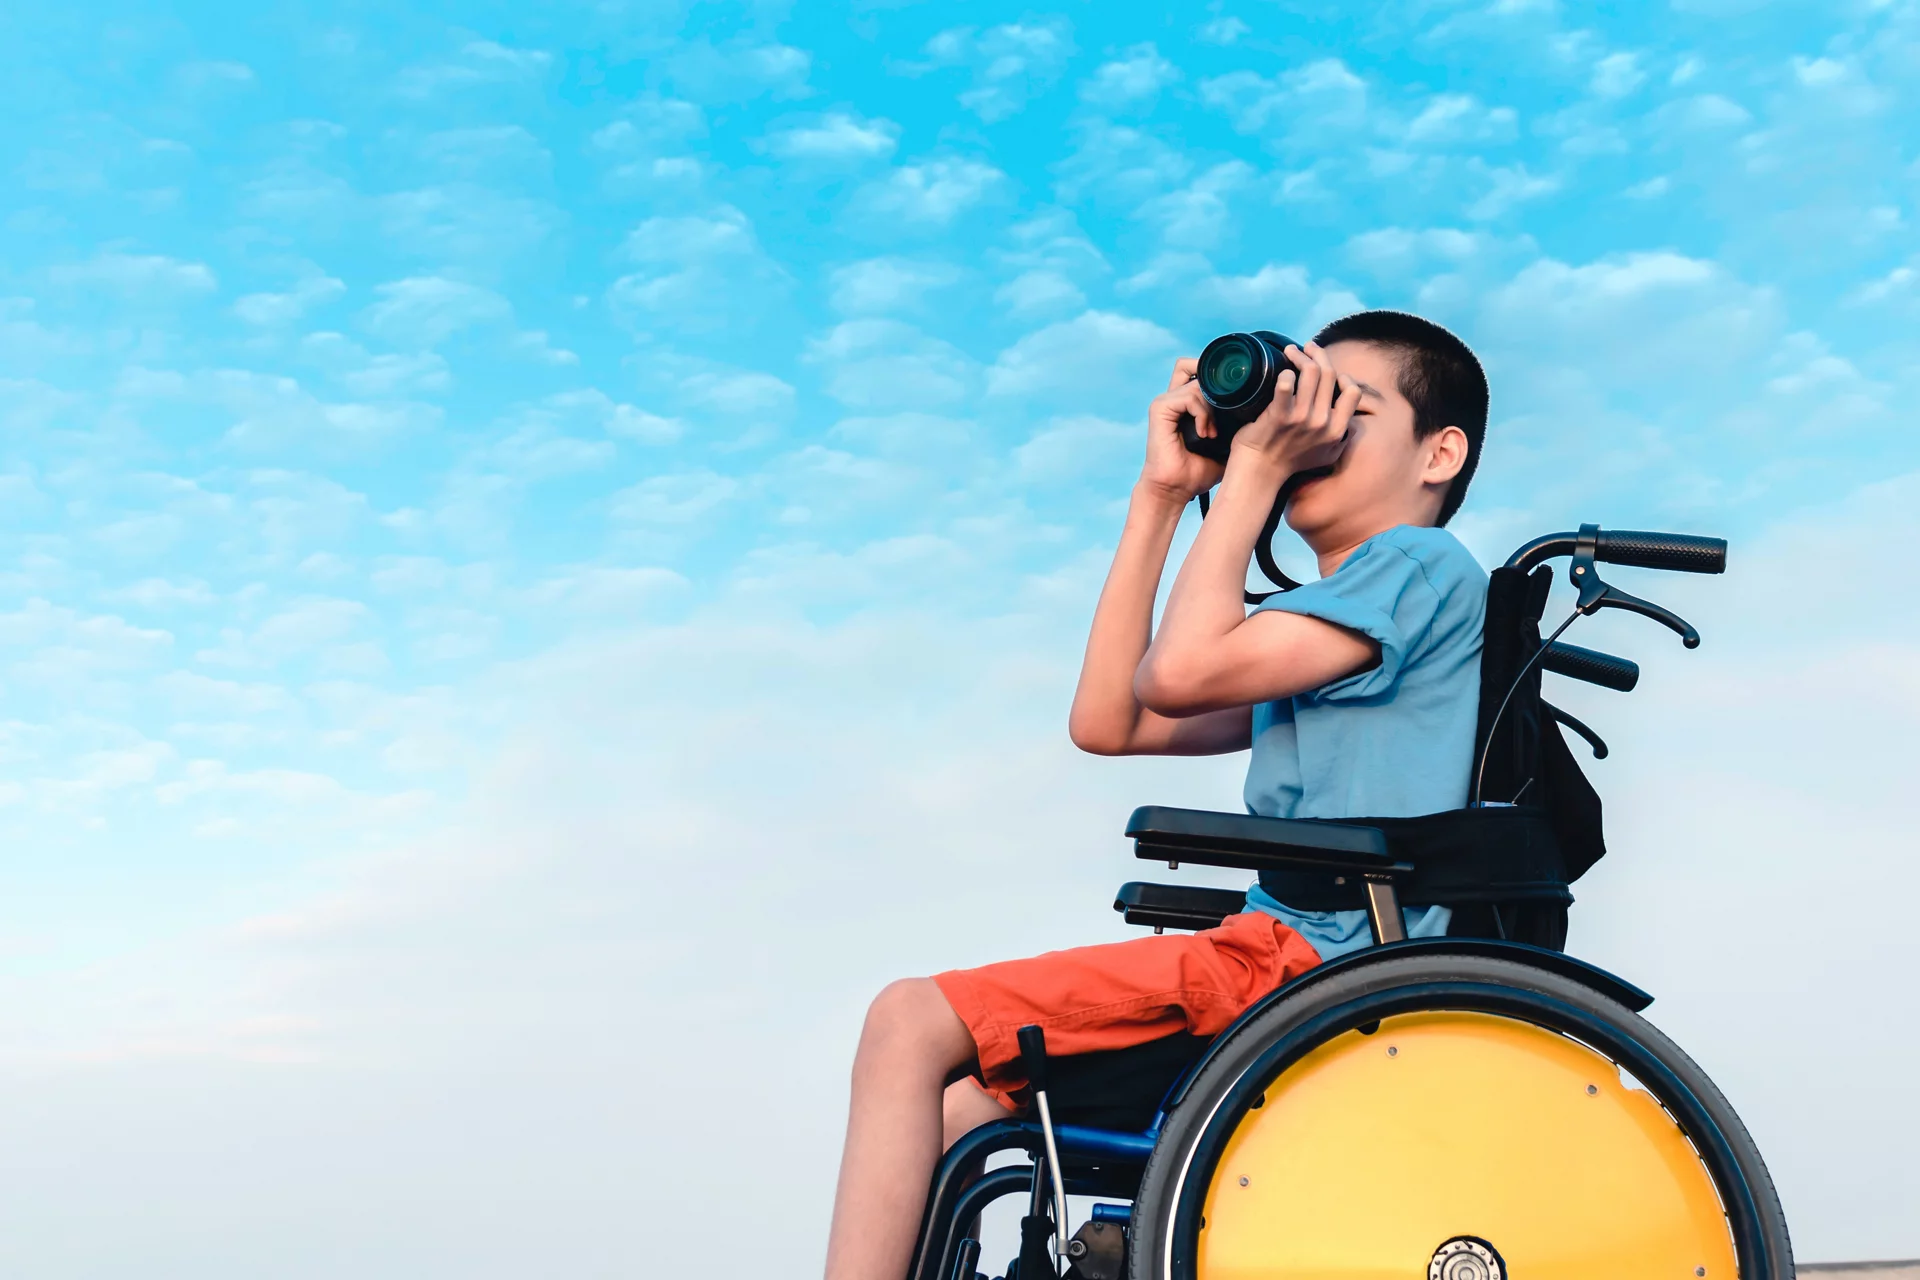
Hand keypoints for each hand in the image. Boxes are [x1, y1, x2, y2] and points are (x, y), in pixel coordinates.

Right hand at [1141, 359, 1227, 502]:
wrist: (1176, 489)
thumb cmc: (1199, 469)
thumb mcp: (1227, 442)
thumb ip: (1238, 423)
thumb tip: (1268, 410)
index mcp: (1188, 402)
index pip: (1201, 371)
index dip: (1220, 377)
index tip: (1240, 399)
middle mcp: (1175, 397)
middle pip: (1193, 364)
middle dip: (1215, 382)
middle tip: (1228, 408)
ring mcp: (1166, 401)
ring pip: (1198, 382)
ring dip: (1212, 406)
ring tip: (1213, 432)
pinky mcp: (1159, 408)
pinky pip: (1189, 396)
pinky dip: (1202, 413)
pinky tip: (1205, 433)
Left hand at [1228, 341, 1357, 475]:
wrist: (1259, 473)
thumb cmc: (1289, 461)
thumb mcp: (1326, 454)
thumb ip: (1341, 436)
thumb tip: (1348, 417)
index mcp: (1336, 430)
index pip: (1353, 392)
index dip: (1343, 375)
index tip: (1327, 370)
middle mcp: (1322, 423)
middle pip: (1329, 374)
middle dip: (1317, 354)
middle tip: (1305, 348)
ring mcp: (1301, 419)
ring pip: (1311, 372)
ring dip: (1300, 355)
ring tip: (1290, 351)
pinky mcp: (1279, 416)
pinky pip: (1286, 384)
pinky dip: (1284, 373)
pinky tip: (1281, 372)